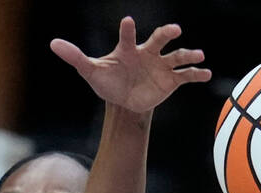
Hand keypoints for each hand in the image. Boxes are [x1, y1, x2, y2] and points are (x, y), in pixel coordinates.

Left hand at [50, 17, 210, 113]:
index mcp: (128, 49)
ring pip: (177, 56)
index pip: (128, 36)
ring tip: (198, 54)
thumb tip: (54, 43)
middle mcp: (148, 53)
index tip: (127, 22)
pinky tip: (207, 74)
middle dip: (167, 34)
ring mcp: (161, 65)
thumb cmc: (108, 82)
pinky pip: (186, 75)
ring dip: (188, 54)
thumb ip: (75, 57)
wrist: (124, 101)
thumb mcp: (90, 71)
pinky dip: (197, 74)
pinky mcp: (171, 80)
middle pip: (159, 39)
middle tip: (174, 30)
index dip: (127, 30)